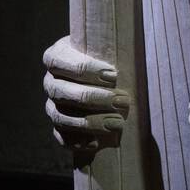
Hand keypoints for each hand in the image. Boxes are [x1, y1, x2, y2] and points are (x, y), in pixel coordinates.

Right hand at [42, 36, 129, 150]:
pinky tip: (95, 143)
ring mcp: (52, 105)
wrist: (109, 78)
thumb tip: (138, 49)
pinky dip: (76, 141)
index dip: (84, 69)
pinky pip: (61, 137)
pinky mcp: (59, 126)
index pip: (58, 61)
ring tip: (117, 123)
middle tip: (122, 100)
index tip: (113, 75)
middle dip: (93, 98)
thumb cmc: (113, 56)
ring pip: (60, 116)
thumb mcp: (112, 46)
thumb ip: (118, 45)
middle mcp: (51, 81)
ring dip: (89, 122)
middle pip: (61, 91)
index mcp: (57, 56)